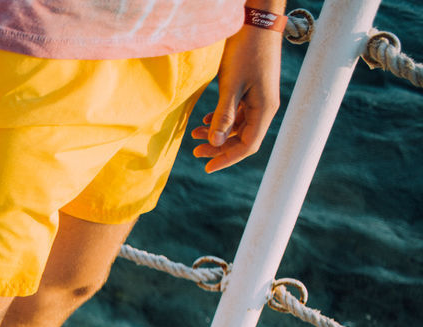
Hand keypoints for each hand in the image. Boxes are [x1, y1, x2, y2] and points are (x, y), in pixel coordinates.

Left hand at [191, 25, 282, 172]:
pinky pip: (238, 113)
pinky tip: (206, 120)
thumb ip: (224, 116)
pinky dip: (222, 119)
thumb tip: (215, 144)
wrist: (256, 24)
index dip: (227, 158)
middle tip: (195, 153)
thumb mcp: (231, 86)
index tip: (207, 168)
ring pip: (238, 126)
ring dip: (218, 133)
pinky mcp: (252, 90)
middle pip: (243, 138)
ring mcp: (259, 99)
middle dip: (219, 148)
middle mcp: (265, 107)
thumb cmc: (245, 52)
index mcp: (265, 109)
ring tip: (194, 135)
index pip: (248, 145)